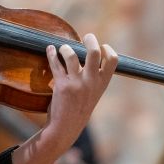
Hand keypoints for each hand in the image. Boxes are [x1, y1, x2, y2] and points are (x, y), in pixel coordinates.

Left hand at [45, 34, 116, 152]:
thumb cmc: (79, 108)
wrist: (65, 127)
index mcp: (102, 83)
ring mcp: (76, 83)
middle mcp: (91, 82)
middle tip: (86, 36)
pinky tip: (50, 49)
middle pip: (94, 52)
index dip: (107, 49)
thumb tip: (91, 54)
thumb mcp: (94, 94)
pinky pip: (55, 64)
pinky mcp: (61, 85)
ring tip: (63, 49)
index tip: (101, 46)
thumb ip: (95, 77)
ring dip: (65, 48)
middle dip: (90, 40)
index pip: (113, 60)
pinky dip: (51, 53)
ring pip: (71, 55)